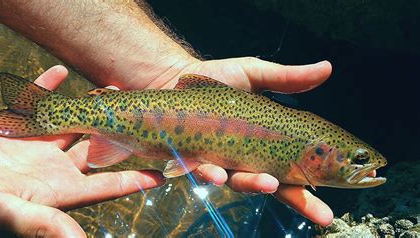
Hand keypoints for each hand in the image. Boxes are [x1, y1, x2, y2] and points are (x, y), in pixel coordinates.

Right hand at [0, 66, 163, 236]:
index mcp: (57, 190)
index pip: (107, 185)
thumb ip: (42, 223)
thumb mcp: (4, 212)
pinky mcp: (11, 131)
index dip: (135, 178)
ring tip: (113, 90)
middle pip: (96, 150)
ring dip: (90, 107)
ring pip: (70, 124)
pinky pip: (33, 105)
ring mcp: (32, 149)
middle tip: (143, 115)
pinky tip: (58, 73)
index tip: (163, 171)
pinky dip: (44, 89)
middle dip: (119, 134)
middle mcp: (51, 169)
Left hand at [150, 57, 333, 225]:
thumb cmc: (219, 79)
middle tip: (323, 215)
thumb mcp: (255, 74)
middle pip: (275, 187)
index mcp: (266, 144)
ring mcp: (219, 161)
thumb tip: (327, 68)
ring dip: (253, 184)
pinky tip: (215, 171)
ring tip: (267, 182)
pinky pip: (201, 173)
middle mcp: (245, 159)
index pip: (294, 172)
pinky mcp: (193, 159)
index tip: (337, 204)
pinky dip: (209, 174)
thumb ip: (287, 79)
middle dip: (299, 202)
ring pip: (239, 182)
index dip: (314, 189)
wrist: (176, 76)